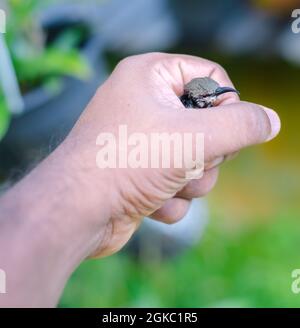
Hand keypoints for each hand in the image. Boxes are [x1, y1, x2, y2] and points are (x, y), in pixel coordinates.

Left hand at [61, 53, 279, 257]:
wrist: (76, 213)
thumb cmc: (127, 163)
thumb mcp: (194, 138)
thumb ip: (241, 126)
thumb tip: (269, 121)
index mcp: (149, 77)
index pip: (210, 77)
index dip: (227, 106)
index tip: (228, 132)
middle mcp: (143, 104)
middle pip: (207, 124)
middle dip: (207, 154)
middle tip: (188, 162)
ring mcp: (142, 142)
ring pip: (195, 160)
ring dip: (191, 181)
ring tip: (166, 185)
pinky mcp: (141, 173)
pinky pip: (176, 183)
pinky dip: (171, 199)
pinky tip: (149, 203)